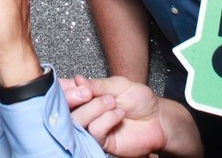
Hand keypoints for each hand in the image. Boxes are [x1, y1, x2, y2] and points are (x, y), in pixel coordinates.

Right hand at [66, 76, 202, 157]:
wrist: (158, 119)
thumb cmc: (140, 100)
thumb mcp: (118, 84)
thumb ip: (97, 84)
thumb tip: (77, 80)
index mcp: (86, 95)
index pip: (64, 91)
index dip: (63, 88)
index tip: (69, 83)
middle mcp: (86, 111)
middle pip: (64, 107)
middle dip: (73, 98)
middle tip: (88, 93)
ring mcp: (92, 127)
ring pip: (77, 120)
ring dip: (94, 109)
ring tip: (111, 102)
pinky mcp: (102, 142)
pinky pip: (94, 132)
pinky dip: (106, 120)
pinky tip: (118, 115)